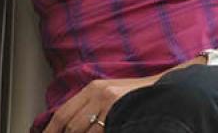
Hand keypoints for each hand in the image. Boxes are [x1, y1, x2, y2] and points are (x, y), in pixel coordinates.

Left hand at [42, 76, 160, 132]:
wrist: (166, 90)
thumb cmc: (136, 97)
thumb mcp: (109, 96)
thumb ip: (89, 108)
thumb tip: (68, 127)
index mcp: (91, 88)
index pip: (63, 113)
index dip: (51, 130)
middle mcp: (98, 93)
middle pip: (71, 125)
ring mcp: (111, 103)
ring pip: (86, 132)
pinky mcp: (122, 112)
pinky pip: (103, 132)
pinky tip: (106, 132)